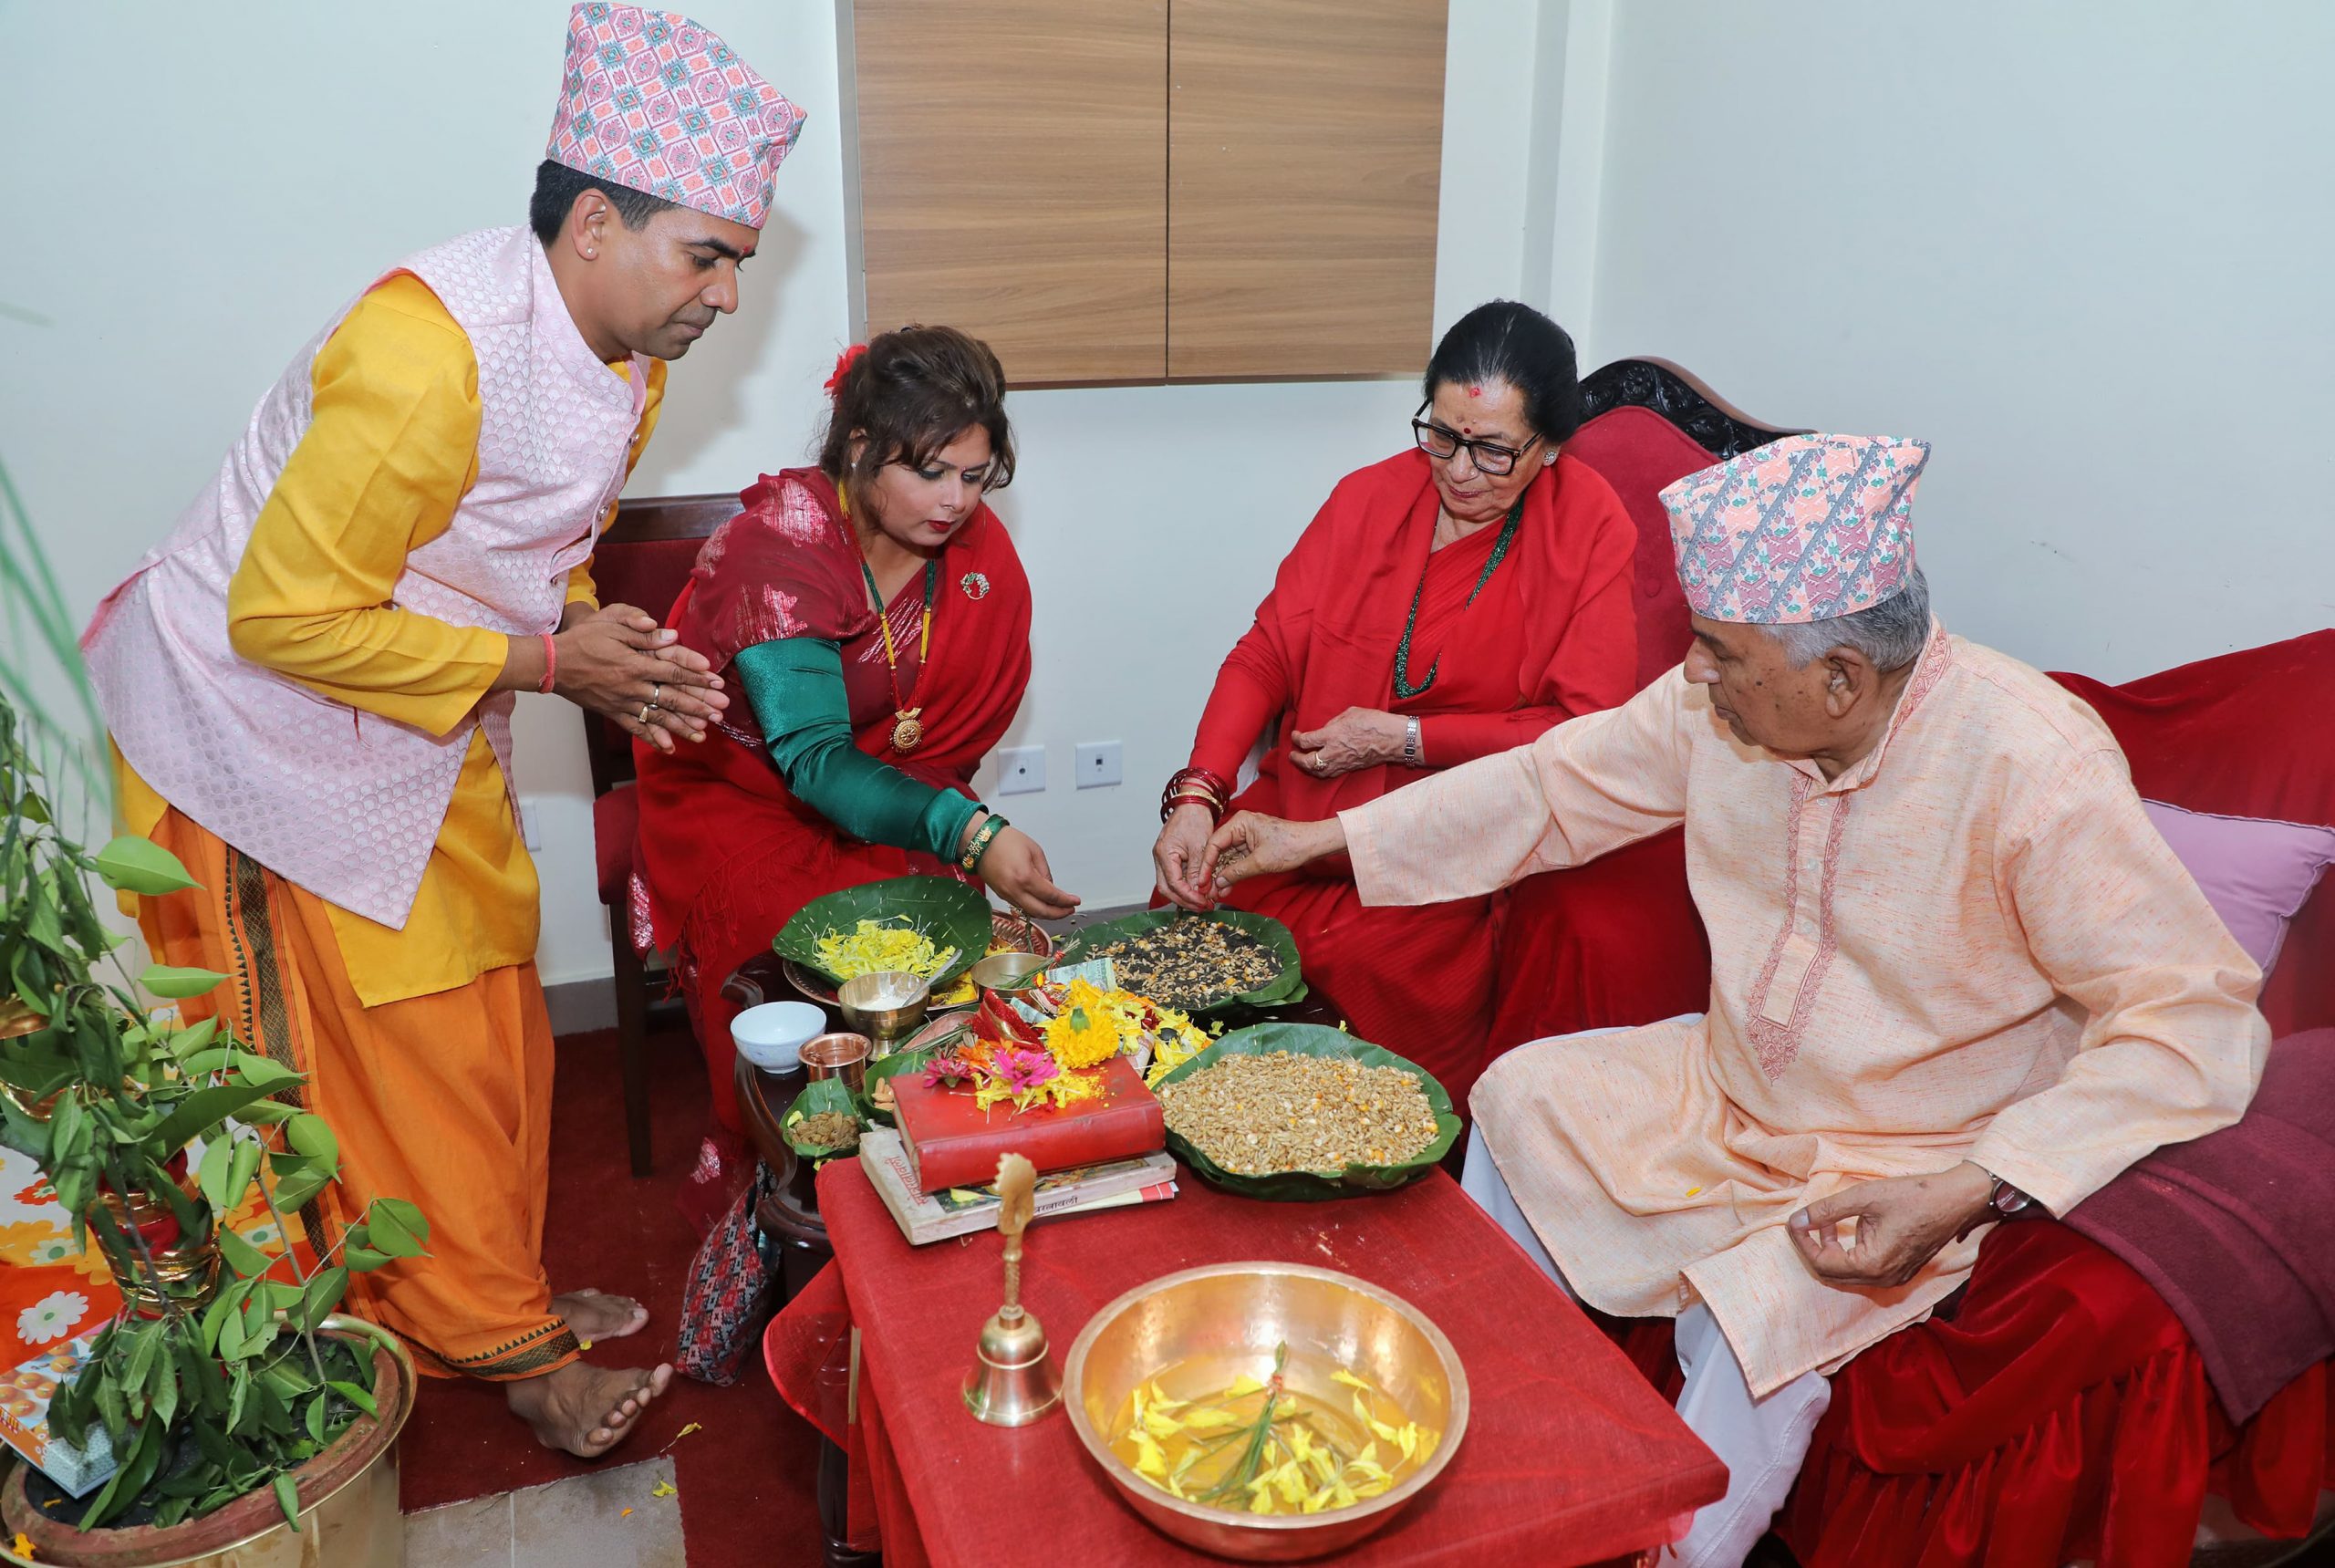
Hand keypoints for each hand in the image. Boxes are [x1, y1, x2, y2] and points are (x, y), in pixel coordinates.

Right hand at [555, 604, 727, 752]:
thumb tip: (670, 635)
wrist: (553, 664)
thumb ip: (640, 631)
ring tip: (704, 735)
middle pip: (671, 698)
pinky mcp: (612, 712)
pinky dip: (652, 738)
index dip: (697, 678)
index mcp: (634, 664)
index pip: (673, 672)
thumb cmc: (583, 639)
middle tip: (721, 713)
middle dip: (698, 706)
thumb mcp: (610, 624)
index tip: (717, 683)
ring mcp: (622, 703)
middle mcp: (631, 687)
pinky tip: (669, 747)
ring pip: (657, 717)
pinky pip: (635, 728)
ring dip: (682, 726)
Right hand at [969, 820, 1079, 920]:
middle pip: (1041, 911)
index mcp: (1026, 877)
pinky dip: (1034, 909)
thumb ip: (1045, 871)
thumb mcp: (1034, 851)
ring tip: (1059, 909)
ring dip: (1046, 913)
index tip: (1075, 901)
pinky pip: (1020, 907)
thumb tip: (1051, 887)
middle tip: (1069, 909)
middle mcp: (1015, 891)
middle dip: (1058, 913)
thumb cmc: (1006, 841)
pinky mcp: (1001, 895)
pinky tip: (1042, 905)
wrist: (980, 842)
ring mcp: (1007, 895)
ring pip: (1030, 912)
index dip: (1065, 901)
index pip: (1050, 896)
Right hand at [1153, 804, 1218, 910]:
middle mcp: (1160, 857)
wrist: (1193, 803)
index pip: (1173, 884)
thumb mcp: (1200, 846)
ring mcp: (1163, 857)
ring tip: (1202, 901)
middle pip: (1167, 888)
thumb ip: (1198, 870)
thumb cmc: (1195, 818)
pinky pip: (1174, 876)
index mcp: (1164, 853)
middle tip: (1202, 907)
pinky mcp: (1170, 857)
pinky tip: (1198, 890)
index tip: (1203, 902)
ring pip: (1169, 884)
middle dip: (1184, 900)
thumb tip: (1199, 891)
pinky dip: (1185, 885)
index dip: (1188, 896)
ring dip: (1185, 895)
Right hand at [1197, 812, 1344, 900]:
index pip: (1214, 843)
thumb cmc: (1290, 846)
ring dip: (1223, 875)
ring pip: (1228, 857)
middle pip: (1219, 850)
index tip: (1202, 880)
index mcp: (1240, 822)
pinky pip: (1238, 860)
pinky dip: (1233, 873)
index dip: (1206, 864)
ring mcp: (1247, 837)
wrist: (1313, 845)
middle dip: (1213, 871)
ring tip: (1215, 893)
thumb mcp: (1260, 862)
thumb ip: (1236, 872)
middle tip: (1206, 890)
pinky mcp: (1253, 846)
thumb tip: (1218, 883)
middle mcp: (1241, 827)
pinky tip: (1227, 887)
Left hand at [1290, 706, 1406, 777]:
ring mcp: (1342, 763)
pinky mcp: (1350, 768)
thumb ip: (1334, 722)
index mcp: (1331, 735)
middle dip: (1297, 759)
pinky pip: (1330, 773)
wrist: (1393, 739)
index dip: (1297, 738)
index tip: (1295, 735)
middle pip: (1308, 762)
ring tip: (1303, 763)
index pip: (1306, 741)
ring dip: (1308, 768)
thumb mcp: (1350, 713)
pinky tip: (1320, 767)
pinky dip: (1321, 771)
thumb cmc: (1374, 722)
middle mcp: (1334, 752)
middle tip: (1292, 755)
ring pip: (1318, 771)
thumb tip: (1326, 728)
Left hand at [1787, 1161, 1996, 1288]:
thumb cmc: (1914, 1196)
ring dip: (1830, 1252)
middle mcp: (1883, 1279)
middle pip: (1832, 1274)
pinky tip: (1845, 1230)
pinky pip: (1864, 1271)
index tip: (1794, 1221)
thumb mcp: (1864, 1196)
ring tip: (1824, 1224)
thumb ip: (1827, 1210)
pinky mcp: (1900, 1271)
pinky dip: (1848, 1254)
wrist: (1956, 1200)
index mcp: (1872, 1265)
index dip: (1802, 1242)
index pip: (1822, 1263)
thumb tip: (1797, 1219)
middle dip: (1812, 1248)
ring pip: (1847, 1275)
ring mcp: (1894, 1278)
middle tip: (1803, 1223)